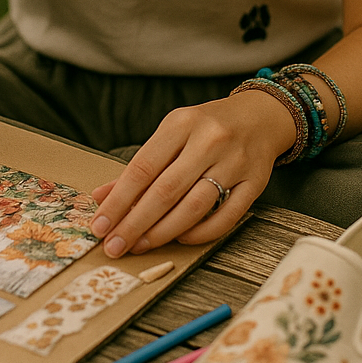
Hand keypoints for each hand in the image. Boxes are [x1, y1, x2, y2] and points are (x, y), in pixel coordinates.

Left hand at [89, 90, 295, 255]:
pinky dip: (201, 233)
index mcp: (181, 123)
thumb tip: (102, 196)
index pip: (142, 168)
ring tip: (142, 245)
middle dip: (135, 223)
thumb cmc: (207, 127)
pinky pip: (226, 217)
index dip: (118, 201)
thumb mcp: (171, 134)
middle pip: (165, 191)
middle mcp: (209, 140)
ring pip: (194, 206)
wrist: (261, 116)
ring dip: (163, 232)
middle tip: (115, 246)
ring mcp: (235, 162)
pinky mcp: (256, 182)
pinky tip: (181, 238)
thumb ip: (139, 166)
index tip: (101, 225)